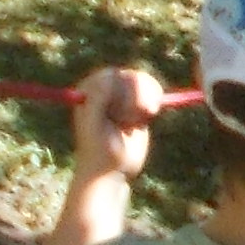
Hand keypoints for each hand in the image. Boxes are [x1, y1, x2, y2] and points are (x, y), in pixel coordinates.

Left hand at [70, 64, 168, 182]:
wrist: (112, 171)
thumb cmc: (98, 150)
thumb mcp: (94, 126)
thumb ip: (98, 99)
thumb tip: (113, 74)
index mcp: (88, 90)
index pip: (111, 76)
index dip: (121, 93)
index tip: (118, 115)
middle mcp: (104, 89)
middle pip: (129, 77)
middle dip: (135, 97)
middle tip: (132, 120)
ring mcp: (122, 95)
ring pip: (142, 81)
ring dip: (147, 98)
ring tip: (144, 116)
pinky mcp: (138, 104)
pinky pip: (152, 88)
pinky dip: (155, 97)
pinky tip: (150, 114)